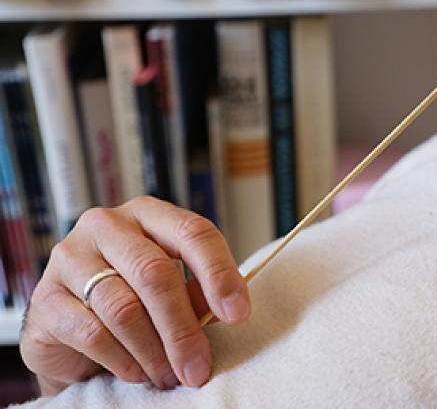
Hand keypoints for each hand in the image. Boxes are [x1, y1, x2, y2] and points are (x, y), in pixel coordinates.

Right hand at [19, 196, 250, 394]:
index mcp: (148, 214)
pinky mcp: (44, 298)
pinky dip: (122, 359)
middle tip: (198, 367)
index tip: (238, 313)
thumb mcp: (170, 289)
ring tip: (170, 376)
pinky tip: (138, 373)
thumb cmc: (130, 299)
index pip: (193, 231)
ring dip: (153, 351)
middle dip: (183, 327)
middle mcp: (107, 226)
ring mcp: (70, 257)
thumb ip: (196, 292)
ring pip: (124, 308)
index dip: (219, 273)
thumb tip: (227, 309)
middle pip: (156, 273)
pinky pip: (92, 332)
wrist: (66, 329)